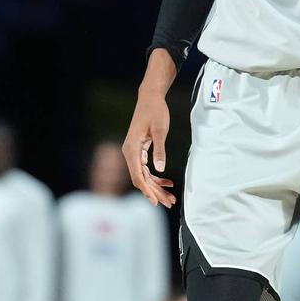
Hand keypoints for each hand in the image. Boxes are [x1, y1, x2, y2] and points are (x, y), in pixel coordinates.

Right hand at [122, 88, 176, 207]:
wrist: (150, 98)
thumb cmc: (155, 111)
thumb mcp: (160, 130)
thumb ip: (160, 150)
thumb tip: (160, 169)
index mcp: (132, 148)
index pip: (138, 175)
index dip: (147, 190)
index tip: (156, 202)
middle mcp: (129, 152)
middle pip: (141, 179)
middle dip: (155, 192)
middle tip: (170, 202)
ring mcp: (133, 152)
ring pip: (143, 176)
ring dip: (156, 187)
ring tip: (170, 197)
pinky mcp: (138, 150)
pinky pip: (145, 168)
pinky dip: (155, 176)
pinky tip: (167, 182)